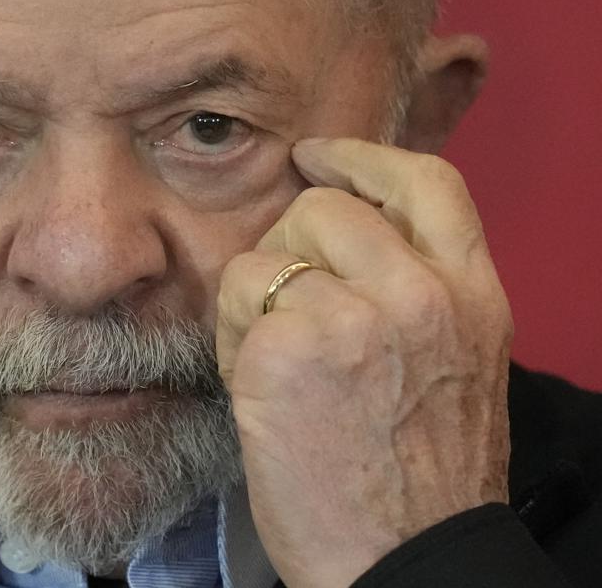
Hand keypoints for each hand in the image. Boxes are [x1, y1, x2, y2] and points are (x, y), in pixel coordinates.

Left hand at [216, 138, 512, 587]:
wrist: (404, 562)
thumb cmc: (421, 477)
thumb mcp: (456, 366)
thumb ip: (416, 292)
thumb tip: (344, 233)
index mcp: (472, 296)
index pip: (426, 182)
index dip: (363, 156)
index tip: (318, 156)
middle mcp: (420, 296)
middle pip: (325, 207)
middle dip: (289, 245)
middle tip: (288, 306)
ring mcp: (354, 320)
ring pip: (266, 255)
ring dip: (256, 302)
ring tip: (276, 363)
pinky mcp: (289, 351)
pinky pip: (235, 302)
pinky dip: (231, 339)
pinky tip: (256, 387)